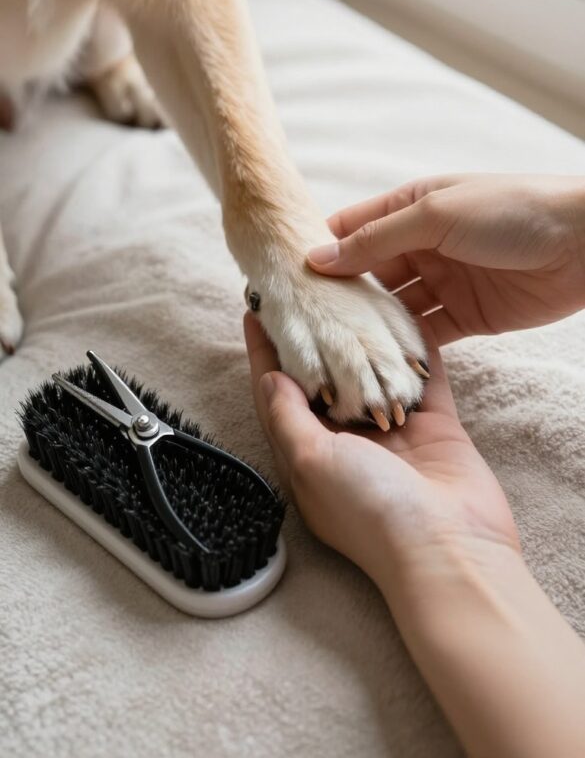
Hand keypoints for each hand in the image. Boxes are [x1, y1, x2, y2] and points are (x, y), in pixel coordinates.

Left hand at [244, 312, 519, 588]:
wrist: (450, 550)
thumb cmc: (371, 513)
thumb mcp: (312, 463)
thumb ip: (287, 418)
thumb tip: (268, 377)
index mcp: (311, 456)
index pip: (279, 395)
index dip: (265, 353)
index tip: (255, 310)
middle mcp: (349, 443)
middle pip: (326, 378)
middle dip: (315, 335)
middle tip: (305, 291)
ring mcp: (394, 432)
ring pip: (374, 371)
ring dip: (364, 336)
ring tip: (352, 292)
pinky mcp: (434, 426)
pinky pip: (423, 376)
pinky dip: (417, 347)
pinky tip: (407, 313)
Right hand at [306, 174, 584, 342]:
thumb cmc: (511, 210)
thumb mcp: (435, 215)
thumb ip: (376, 240)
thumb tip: (316, 258)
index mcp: (411, 208)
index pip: (352, 230)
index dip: (320, 253)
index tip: (284, 280)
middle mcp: (422, 245)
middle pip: (368, 276)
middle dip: (340, 300)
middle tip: (304, 327)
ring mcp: (444, 282)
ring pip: (393, 311)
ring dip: (370, 329)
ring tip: (335, 353)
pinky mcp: (467, 316)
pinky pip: (426, 336)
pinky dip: (406, 350)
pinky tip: (380, 365)